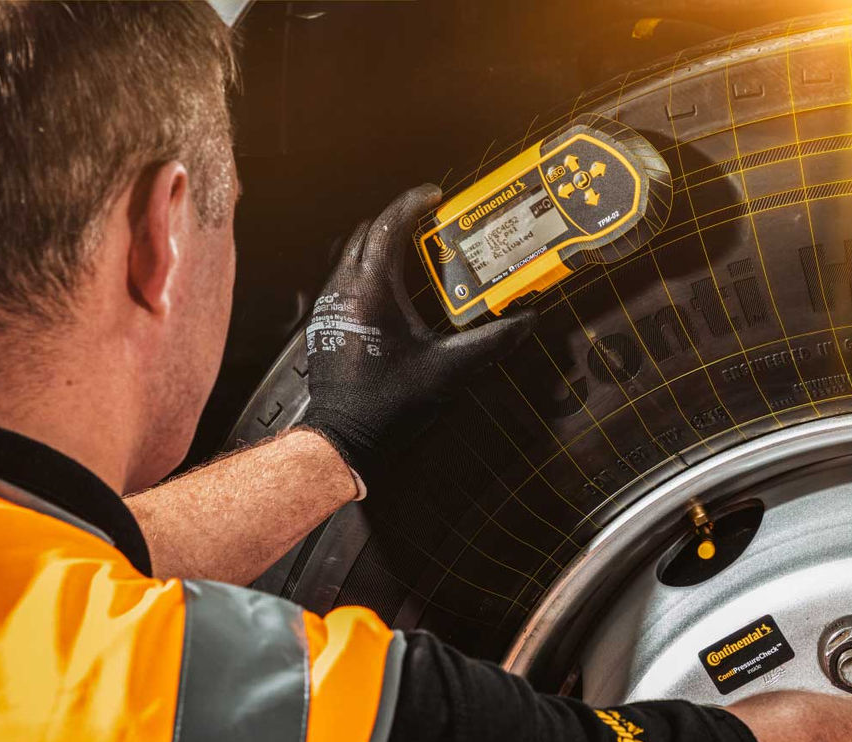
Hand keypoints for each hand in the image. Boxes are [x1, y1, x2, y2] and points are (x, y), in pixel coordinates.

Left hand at [298, 184, 536, 483]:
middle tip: (429, 221)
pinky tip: (392, 287)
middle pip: (366, 233)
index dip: (412, 203)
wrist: (344, 436)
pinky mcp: (324, 321)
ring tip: (413, 249)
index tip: (436, 195)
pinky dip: (366, 269)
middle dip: (397, 220)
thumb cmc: (390, 402)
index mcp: (371, 290)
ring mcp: (329, 305)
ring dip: (379, 244)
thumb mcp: (447, 370)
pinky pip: (343, 278)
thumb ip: (490, 342)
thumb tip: (527, 321)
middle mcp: (343, 289)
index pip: (388, 227)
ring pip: (350, 254)